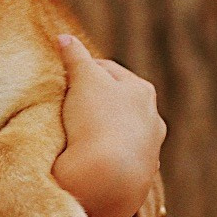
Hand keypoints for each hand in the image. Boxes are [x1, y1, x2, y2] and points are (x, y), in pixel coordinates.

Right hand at [51, 35, 164, 216]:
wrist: (108, 179)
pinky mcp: (140, 177)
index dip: (82, 69)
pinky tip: (89, 159)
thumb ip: (75, 56)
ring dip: (103, 131)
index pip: (107, 70)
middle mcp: (152, 119)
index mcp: (142, 91)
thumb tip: (64, 38)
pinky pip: (118, 160)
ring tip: (77, 134)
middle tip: (67, 104)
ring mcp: (149, 150)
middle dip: (96, 101)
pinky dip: (106, 156)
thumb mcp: (83, 79)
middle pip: (117, 102)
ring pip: (121, 132)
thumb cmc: (97, 120)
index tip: (63, 77)